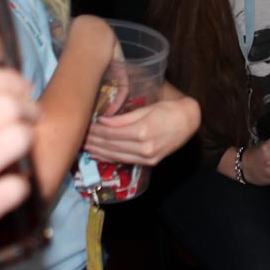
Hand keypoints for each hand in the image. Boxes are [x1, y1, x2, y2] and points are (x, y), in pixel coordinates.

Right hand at [0, 68, 37, 269]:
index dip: (13, 84)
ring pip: (17, 139)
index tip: (21, 94)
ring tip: (18, 153)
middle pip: (6, 107)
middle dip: (27, 111)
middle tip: (29, 122)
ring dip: (27, 144)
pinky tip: (6, 190)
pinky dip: (20, 187)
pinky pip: (16, 186)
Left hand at [84, 92, 198, 165]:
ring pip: (116, 155)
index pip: (111, 132)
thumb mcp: (148, 107)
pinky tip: (98, 155)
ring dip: (98, 151)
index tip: (84, 124)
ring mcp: (147, 157)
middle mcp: (144, 147)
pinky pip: (125, 161)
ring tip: (84, 145)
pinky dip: (109, 158)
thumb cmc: (169, 109)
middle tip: (78, 135)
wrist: (190, 121)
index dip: (95, 130)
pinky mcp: (150, 162)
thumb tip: (102, 120)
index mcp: (142, 131)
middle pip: (111, 145)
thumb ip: (124, 117)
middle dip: (93, 140)